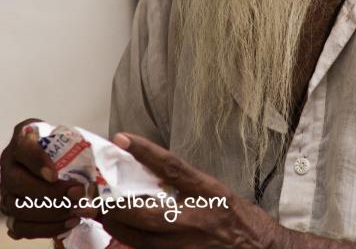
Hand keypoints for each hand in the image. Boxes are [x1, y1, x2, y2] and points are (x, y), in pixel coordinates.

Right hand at [0, 119, 91, 238]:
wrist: (51, 159)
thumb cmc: (63, 145)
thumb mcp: (69, 134)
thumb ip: (82, 140)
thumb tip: (118, 144)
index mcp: (23, 140)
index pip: (24, 148)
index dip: (37, 162)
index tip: (55, 173)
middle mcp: (9, 166)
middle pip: (18, 183)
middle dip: (49, 192)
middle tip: (77, 193)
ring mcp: (8, 191)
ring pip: (19, 208)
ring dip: (50, 212)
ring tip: (77, 210)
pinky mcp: (13, 213)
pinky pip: (23, 227)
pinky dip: (47, 228)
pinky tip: (70, 221)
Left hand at [100, 133, 283, 248]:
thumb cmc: (242, 221)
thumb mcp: (218, 193)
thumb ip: (188, 185)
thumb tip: (158, 174)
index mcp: (208, 193)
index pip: (172, 166)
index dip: (145, 151)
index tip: (122, 138)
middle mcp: (195, 220)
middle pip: (145, 211)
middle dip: (115, 205)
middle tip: (92, 197)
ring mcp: (185, 247)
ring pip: (140, 238)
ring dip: (117, 226)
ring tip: (99, 215)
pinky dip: (132, 243)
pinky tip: (121, 235)